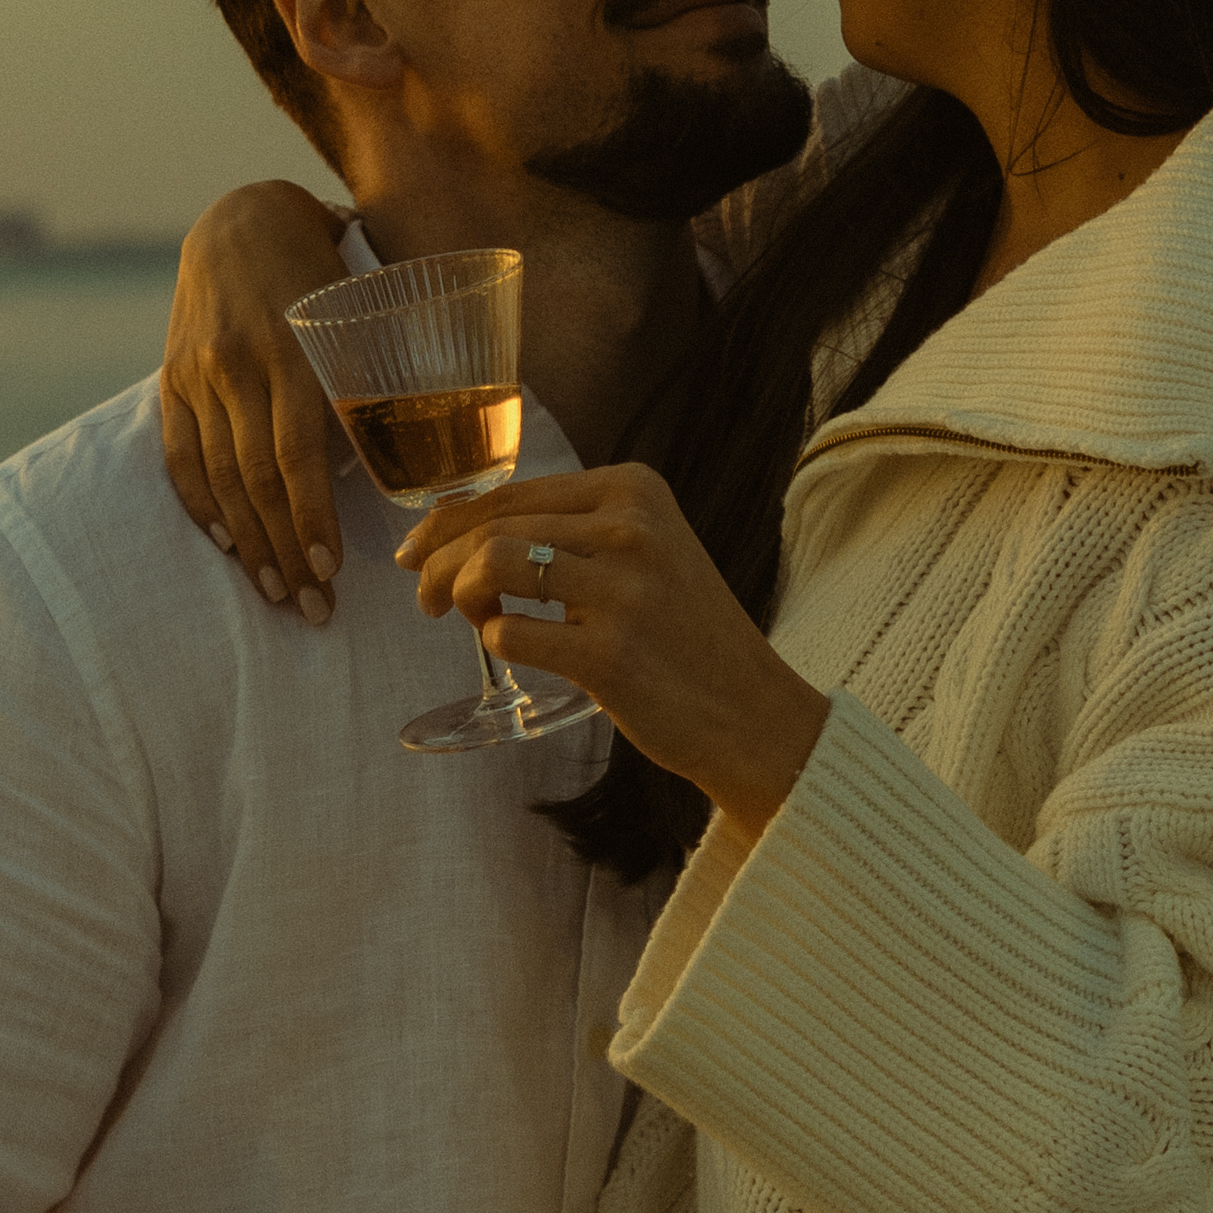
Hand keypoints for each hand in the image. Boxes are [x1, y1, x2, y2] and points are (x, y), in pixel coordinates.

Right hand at [160, 181, 349, 624]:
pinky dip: (202, 507)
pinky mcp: (173, 379)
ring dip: (249, 546)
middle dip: (287, 553)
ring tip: (277, 592)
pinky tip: (227, 544)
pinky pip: (181, 456)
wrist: (242, 215)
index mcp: (293, 354)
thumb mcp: (363, 311)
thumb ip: (385, 375)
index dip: (311, 521)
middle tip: (314, 607)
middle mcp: (238, 369)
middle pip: (257, 484)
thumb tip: (440, 444)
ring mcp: (198, 375)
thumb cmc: (326, 267)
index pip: (296, 459)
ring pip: (220, 480)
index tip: (331, 569)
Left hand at [399, 464, 829, 836]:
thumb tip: (462, 532)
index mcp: (635, 489)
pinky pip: (509, 632)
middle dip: (437, 563)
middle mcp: (631, 527)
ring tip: (467, 621)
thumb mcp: (644, 552)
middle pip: (492, 527)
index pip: (512, 493)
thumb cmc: (684, 633)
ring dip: (458, 594)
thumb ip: (572, 531)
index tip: (416, 551)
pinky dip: (493, 639)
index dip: (447, 522)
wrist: (749, 710)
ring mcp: (623, 589)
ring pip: (490, 565)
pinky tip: (511, 647)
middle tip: (427, 599)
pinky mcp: (610, 654)